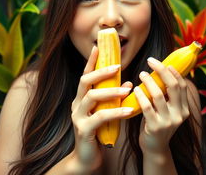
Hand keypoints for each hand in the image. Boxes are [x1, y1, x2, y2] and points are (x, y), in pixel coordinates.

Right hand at [71, 46, 132, 171]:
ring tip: (127, 90)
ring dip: (111, 91)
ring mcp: (78, 117)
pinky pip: (100, 117)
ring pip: (92, 97)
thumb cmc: (98, 131)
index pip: (85, 75)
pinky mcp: (83, 130)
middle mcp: (76, 104)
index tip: (98, 48)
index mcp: (81, 98)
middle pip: (85, 81)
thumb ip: (113, 98)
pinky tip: (129, 111)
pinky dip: (115, 112)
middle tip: (117, 67)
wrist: (87, 158)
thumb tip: (128, 83)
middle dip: (100, 72)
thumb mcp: (105, 111)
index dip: (91, 61)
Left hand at [135, 57, 189, 154]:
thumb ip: (166, 95)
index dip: (174, 72)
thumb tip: (157, 72)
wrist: (155, 147)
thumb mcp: (166, 109)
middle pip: (173, 87)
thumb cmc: (157, 122)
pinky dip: (141, 95)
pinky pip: (147, 107)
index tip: (165, 63)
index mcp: (184, 108)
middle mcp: (179, 114)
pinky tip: (135, 88)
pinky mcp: (155, 127)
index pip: (182, 86)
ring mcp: (168, 121)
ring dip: (149, 81)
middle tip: (150, 61)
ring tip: (142, 73)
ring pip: (159, 95)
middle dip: (162, 71)